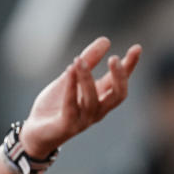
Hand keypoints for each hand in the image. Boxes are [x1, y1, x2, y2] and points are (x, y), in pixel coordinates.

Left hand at [20, 37, 140, 156]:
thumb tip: (106, 40)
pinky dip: (70, 88)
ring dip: (86, 79)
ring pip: (91, 100)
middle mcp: (97, 111)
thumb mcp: (71, 79)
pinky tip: (69, 71)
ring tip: (79, 60)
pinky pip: (71, 106)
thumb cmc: (56, 105)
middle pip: (117, 95)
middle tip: (114, 59)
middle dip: (118, 78)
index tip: (137, 48)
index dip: (130, 66)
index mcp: (101, 99)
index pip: (121, 82)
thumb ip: (88, 61)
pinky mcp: (66, 126)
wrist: (36, 132)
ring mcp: (83, 120)